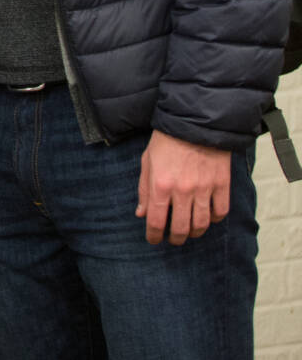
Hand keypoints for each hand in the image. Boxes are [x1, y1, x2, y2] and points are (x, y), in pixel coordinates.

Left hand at [137, 129, 232, 245]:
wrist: (194, 123)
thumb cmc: (166, 141)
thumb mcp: (147, 162)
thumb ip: (144, 190)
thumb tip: (141, 214)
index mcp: (160, 185)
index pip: (156, 221)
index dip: (154, 235)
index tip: (153, 240)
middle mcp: (183, 190)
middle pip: (181, 228)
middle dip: (176, 238)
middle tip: (173, 239)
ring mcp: (204, 189)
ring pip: (202, 224)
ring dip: (194, 232)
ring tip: (189, 232)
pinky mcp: (222, 184)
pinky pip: (220, 212)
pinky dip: (214, 219)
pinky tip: (207, 217)